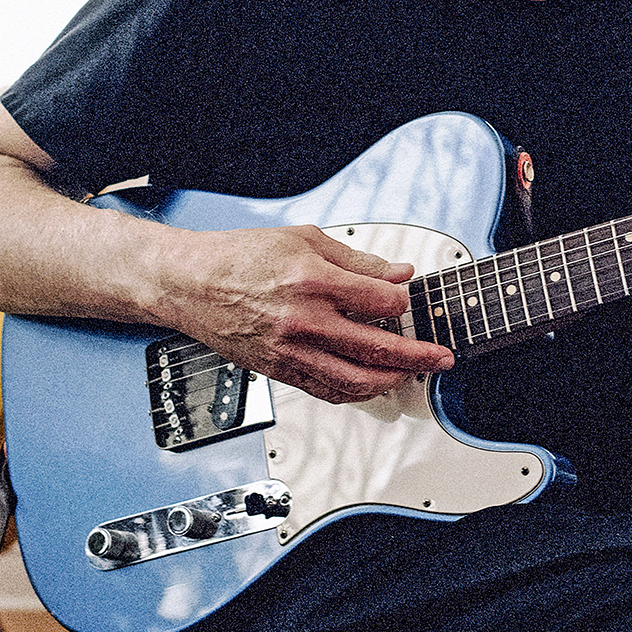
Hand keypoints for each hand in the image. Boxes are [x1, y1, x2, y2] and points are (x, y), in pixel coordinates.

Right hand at [144, 223, 453, 404]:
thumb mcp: (304, 239)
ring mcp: (290, 350)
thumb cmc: (240, 257)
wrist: (190, 283)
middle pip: (377, 349)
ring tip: (411, 375)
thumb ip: (357, 259)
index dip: (403, 303)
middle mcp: (303, 320)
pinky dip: (354, 391)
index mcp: (312, 280)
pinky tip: (370, 384)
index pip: (381, 302)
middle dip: (418, 356)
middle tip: (441, 357)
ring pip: (354, 381)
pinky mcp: (278, 370)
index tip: (407, 301)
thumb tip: (398, 273)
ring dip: (391, 381)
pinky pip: (325, 390)